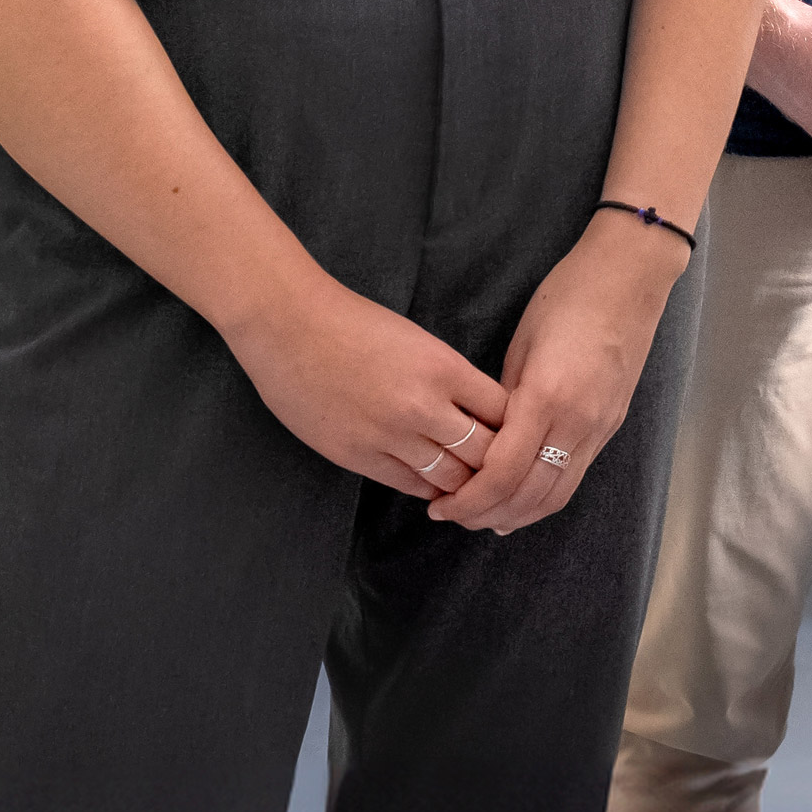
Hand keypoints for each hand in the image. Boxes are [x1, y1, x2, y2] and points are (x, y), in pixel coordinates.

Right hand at [220, 271, 509, 499]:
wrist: (290, 328)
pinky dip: (428, 488)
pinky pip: (408, 484)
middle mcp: (423, 406)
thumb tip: (480, 410)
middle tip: (505, 472)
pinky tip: (436, 487)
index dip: (517, 426)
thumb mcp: (419, 341)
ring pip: (449, 477)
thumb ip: (451, 377)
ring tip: (475, 486)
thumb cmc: (355, 324)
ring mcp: (389, 435)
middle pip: (484, 452)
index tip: (521, 433)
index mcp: (444, 368)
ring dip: (465, 484)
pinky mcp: (357, 456)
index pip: (503, 410)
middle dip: (499, 463)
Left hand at [428, 215, 687, 533]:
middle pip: (528, 495)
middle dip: (486, 514)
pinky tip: (522, 501)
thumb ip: (506, 399)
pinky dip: (545, 498)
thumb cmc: (569, 295)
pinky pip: (575, 476)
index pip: (502, 473)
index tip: (439, 503)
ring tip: (484, 517)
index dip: (468, 499)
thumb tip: (488, 438)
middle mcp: (577, 422)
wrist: (631, 275)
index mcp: (547, 397)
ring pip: (557, 495)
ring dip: (518, 514)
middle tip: (453, 516)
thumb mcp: (522, 344)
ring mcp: (600, 426)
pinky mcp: (611, 424)